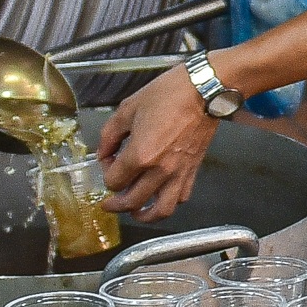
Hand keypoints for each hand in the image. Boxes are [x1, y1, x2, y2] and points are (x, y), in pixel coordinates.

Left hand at [97, 66, 218, 217]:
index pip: (114, 181)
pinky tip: (160, 195)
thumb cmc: (167, 95)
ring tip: (136, 211)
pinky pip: (181, 198)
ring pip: (161, 211)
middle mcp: (159, 171)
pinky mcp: (193, 171)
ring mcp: (179, 174)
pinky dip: (168, 203)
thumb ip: (109, 135)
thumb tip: (103, 152)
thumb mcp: (128, 108)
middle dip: (116, 204)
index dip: (105, 172)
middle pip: (132, 202)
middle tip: (109, 201)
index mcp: (140, 155)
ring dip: (144, 215)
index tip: (107, 160)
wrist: (204, 91)